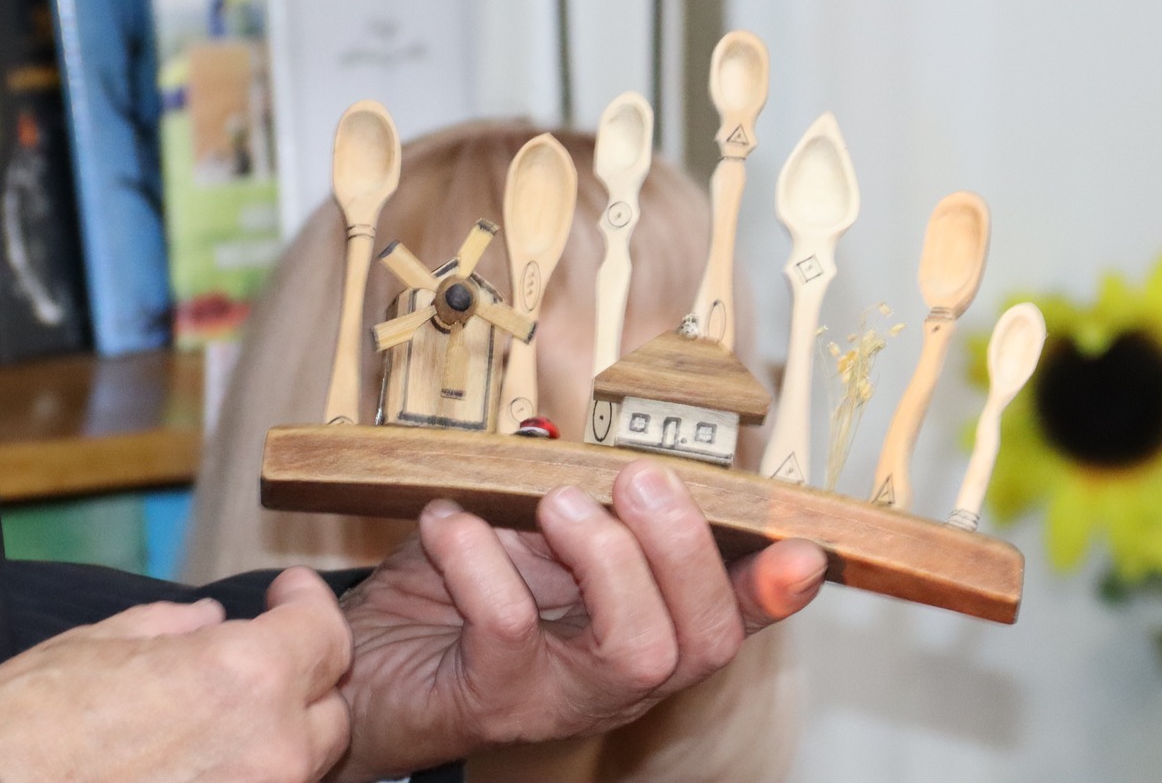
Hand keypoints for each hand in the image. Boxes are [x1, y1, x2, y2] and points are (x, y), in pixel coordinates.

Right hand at [0, 569, 351, 782]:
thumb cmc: (23, 730)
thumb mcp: (95, 645)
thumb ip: (171, 627)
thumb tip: (208, 621)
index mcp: (245, 676)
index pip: (325, 633)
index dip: (306, 603)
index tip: (287, 594)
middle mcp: (268, 749)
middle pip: (330, 713)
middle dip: (302, 680)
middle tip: (258, 661)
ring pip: (298, 770)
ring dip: (272, 742)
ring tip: (215, 724)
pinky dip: (239, 780)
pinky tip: (191, 769)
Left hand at [333, 459, 828, 782]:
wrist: (358, 657)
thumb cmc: (453, 585)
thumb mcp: (530, 532)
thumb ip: (586, 506)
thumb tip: (631, 460)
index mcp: (641, 623)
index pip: (729, 613)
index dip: (775, 589)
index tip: (804, 550)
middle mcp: (616, 676)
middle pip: (703, 640)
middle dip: (685, 549)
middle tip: (640, 479)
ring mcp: (560, 697)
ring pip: (637, 653)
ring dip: (609, 561)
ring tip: (556, 504)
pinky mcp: (490, 701)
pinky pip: (509, 633)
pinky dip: (481, 560)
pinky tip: (450, 522)